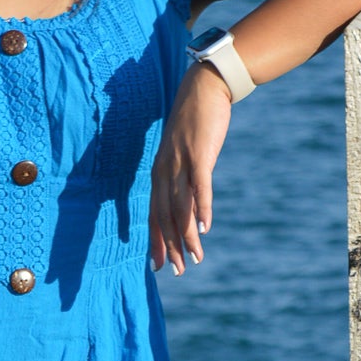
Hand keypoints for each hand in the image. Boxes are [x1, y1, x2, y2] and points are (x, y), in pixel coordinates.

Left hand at [149, 61, 232, 274]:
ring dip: (188, 235)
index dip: (156, 241)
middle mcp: (164, 171)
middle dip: (171, 246)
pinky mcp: (199, 155)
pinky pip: (199, 187)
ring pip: (181, 207)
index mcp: (159, 173)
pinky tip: (206, 228)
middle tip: (178, 272)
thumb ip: (181, 175)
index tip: (159, 265)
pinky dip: (202, 209)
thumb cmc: (194, 122)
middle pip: (165, 216)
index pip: (154, 214)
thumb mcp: (182, 152)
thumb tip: (186, 197)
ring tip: (194, 258)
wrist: (203, 88)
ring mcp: (181, 163)